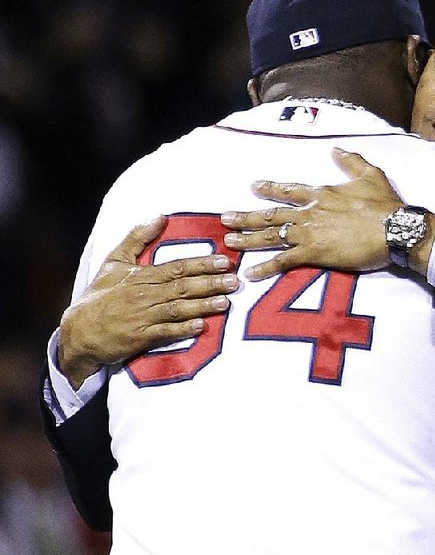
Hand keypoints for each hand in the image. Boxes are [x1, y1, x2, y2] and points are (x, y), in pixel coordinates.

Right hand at [58, 216, 239, 388]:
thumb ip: (137, 238)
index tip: (225, 260)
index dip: (203, 264)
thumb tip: (159, 217)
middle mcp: (145, 294)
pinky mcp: (141, 337)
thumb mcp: (114, 261)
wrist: (79, 330)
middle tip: (234, 280)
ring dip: (203, 305)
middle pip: (183, 286)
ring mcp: (144, 316)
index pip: (177, 267)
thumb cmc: (99, 295)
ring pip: (178, 308)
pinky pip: (165, 332)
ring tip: (226, 302)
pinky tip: (202, 327)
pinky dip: (183, 330)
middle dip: (211, 283)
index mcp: (142, 275)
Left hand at [221, 148, 434, 279]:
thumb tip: (336, 150)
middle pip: (271, 214)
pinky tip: (250, 273)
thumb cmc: (386, 205)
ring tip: (230, 242)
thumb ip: (351, 162)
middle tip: (225, 218)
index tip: (253, 187)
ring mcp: (309, 232)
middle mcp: (310, 211)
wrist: (395, 229)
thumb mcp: (371, 175)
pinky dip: (266, 267)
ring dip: (249, 239)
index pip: (289, 190)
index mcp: (322, 194)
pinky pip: (283, 261)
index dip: (270, 189)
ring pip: (271, 236)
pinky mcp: (314, 253)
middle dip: (247, 216)